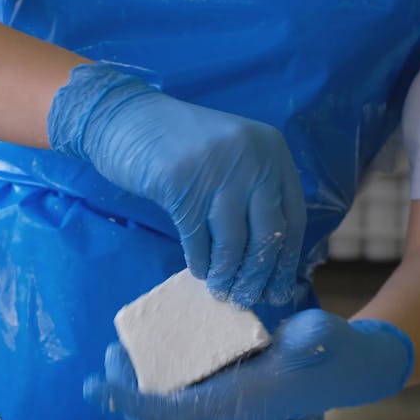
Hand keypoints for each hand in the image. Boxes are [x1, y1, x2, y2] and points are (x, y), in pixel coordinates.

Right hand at [49, 63, 305, 307]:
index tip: (278, 290)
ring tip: (221, 292)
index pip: (293, 216)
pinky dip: (200, 260)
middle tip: (248, 300)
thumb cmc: (177, 143)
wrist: (126, 119)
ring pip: (234, 240)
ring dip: (227, 274)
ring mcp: (217, 169)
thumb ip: (252, 190)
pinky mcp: (182, 183)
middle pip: (268, 232)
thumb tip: (269, 256)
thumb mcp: (230, 157)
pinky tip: (199, 271)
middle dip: (258, 274)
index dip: (286, 259)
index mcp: (272, 151)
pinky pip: (197, 237)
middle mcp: (253, 158)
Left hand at [83, 309, 414, 419]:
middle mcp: (222, 412)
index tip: (98, 385)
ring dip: (134, 388)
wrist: (342, 366)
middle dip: (125, 399)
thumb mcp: (324, 338)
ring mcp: (218, 404)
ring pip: (161, 413)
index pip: (172, 415)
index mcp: (237, 405)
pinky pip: (174, 394)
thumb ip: (315, 338)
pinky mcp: (218, 391)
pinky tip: (151, 345)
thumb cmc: (330, 353)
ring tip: (123, 349)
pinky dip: (153, 377)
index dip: (131, 403)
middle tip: (115, 354)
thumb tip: (308, 338)